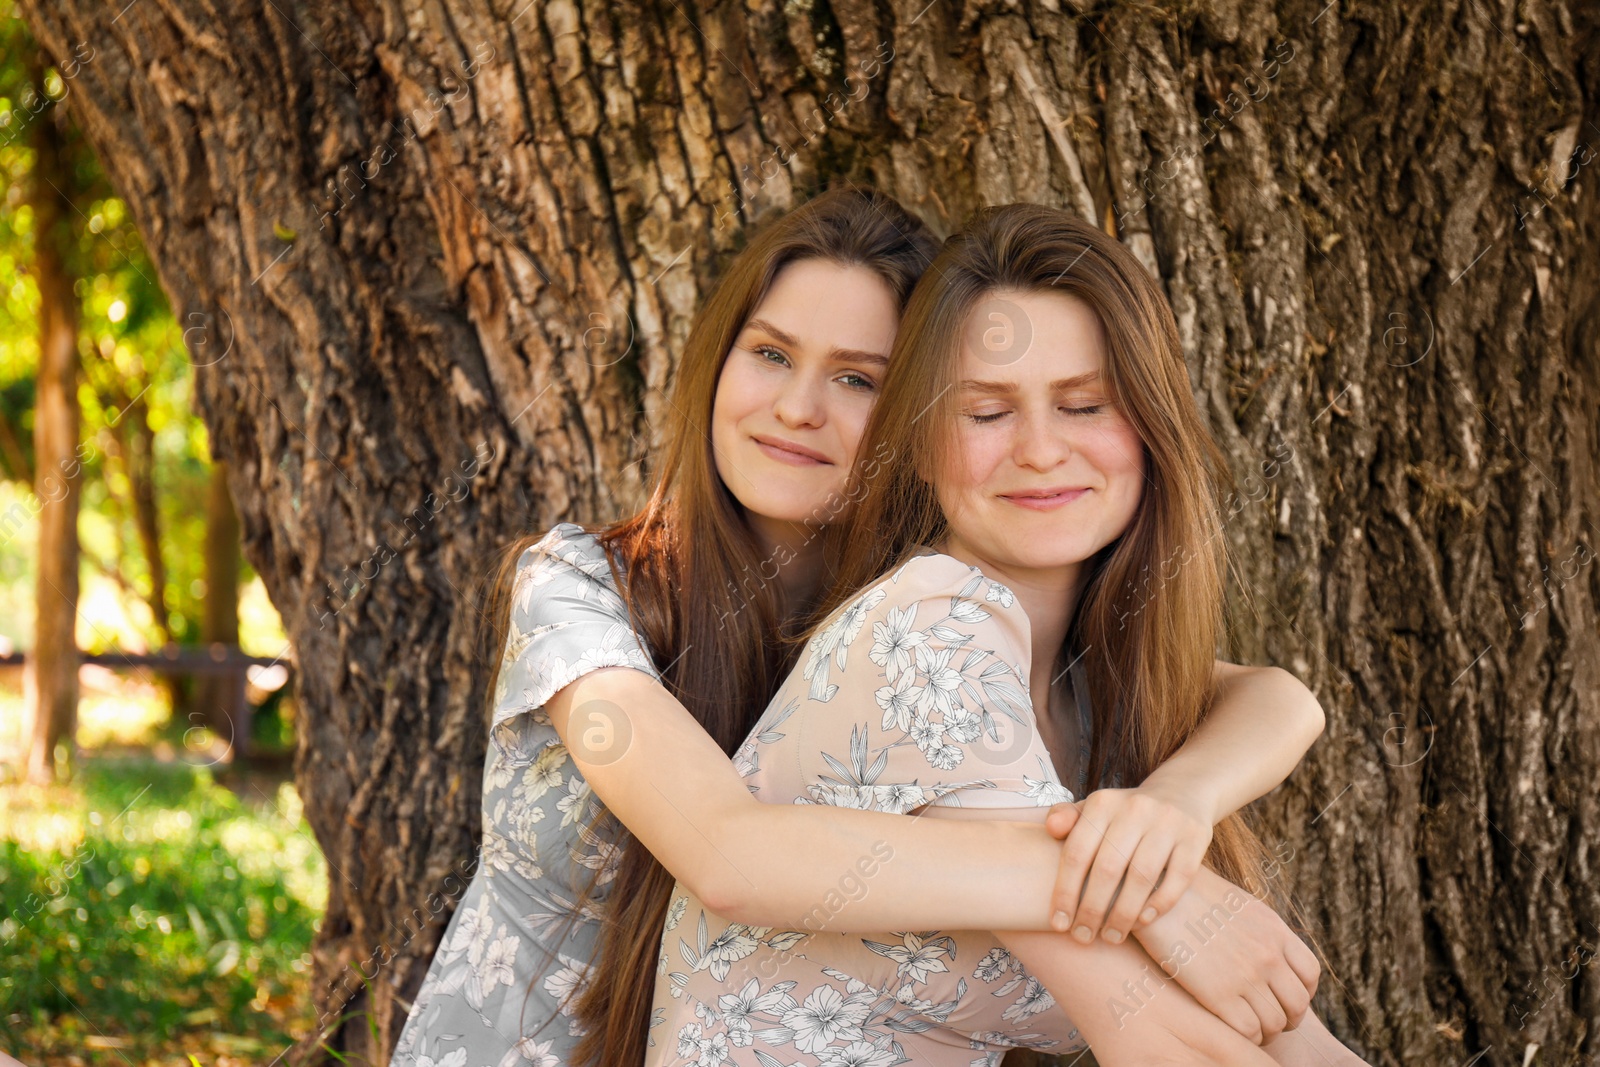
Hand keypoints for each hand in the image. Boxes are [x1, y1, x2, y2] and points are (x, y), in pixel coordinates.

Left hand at [1043, 783, 1213, 944]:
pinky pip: (1177, 878)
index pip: (1077, 852)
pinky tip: (1142, 921)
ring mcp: (1168, 822)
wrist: (1181, 792)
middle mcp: (1135, 808)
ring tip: (1111, 936)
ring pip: (1142, 877)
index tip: (1059, 924)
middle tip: (1084, 937)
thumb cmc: (1125, 814)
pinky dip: (1159, 903)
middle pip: (1108, 868)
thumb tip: (1051, 828)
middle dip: (1092, 910)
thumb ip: (1068, 818)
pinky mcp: (1195, 838)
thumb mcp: (1095, 810)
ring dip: (1123, 914)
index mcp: (1103, 802)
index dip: (1066, 892)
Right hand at [1131, 865, 1319, 1044]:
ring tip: (1249, 1028)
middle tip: (1268, 1020)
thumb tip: (1267, 953)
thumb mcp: (1236, 904)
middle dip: (1286, 1018)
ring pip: (1276, 1023)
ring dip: (1266, 1032)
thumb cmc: (1188, 896)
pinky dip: (1247, 1037)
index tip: (1284, 997)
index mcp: (1274, 930)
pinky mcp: (1219, 994)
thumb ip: (1259, 930)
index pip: (1310, 974)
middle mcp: (1267, 954)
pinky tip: (1231, 1028)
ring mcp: (1246, 975)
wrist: (1155, 892)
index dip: (1303, 993)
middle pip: (1298, 1004)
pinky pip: (1249, 1031)